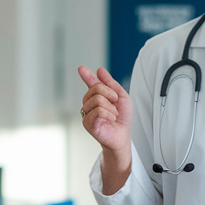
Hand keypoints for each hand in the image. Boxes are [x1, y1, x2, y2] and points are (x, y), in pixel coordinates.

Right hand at [78, 66, 131, 193]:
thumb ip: (111, 83)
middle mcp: (90, 103)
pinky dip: (108, 114)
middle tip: (116, 103)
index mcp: (98, 96)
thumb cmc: (122, 119)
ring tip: (113, 115)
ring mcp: (87, 113)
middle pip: (96, 88)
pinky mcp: (87, 122)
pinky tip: (110, 120)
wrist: (122, 136)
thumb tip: (99, 70)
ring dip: (110, 107)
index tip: (81, 68)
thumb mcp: (121, 97)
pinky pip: (97, 111)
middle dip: (110, 93)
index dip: (86, 75)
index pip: (91, 83)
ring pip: (97, 99)